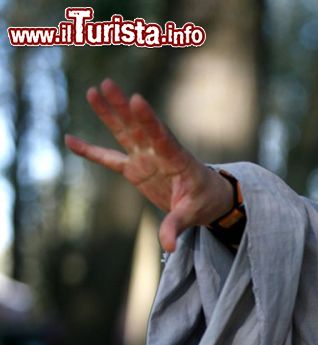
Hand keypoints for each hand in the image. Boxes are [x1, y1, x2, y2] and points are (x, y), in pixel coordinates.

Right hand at [64, 78, 232, 250]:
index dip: (149, 120)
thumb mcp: (192, 215)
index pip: (162, 138)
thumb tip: (169, 247)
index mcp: (177, 160)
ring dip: (109, 113)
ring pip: (124, 133)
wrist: (207, 199)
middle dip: (123, 107)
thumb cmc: (204, 201)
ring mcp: (145, 159)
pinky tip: (70, 140)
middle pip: (138, 127)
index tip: (138, 100)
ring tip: (92, 91)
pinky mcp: (135, 169)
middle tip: (108, 84)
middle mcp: (159, 154)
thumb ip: (176, 226)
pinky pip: (109, 159)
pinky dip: (90, 151)